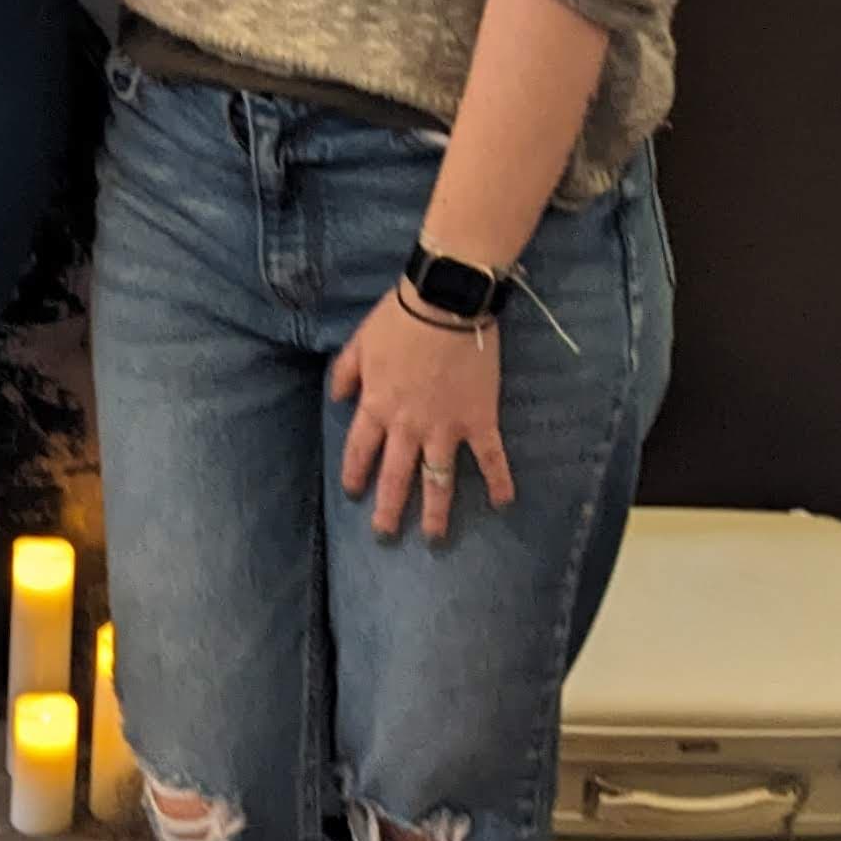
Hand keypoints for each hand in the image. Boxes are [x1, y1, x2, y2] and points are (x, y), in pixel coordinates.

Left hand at [327, 289, 515, 541]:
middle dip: (388, 509)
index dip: (355, 474)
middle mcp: (408, 426)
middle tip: (383, 535)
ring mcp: (446, 428)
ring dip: (435, 511)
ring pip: (438, 478)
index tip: (353, 493)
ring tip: (433, 537)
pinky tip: (503, 503)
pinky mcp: (480, 420)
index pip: (360, 450)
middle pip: (395, 476)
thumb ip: (345, 374)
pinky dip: (499, 480)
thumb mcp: (359, 342)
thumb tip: (337, 400)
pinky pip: (491, 457)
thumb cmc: (400, 318)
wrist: (447, 303)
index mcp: (377, 406)